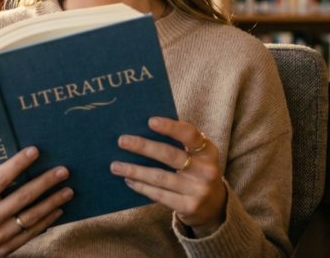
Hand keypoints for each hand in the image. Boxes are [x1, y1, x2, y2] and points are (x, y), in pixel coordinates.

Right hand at [0, 137, 72, 255]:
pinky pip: (31, 233)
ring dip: (52, 203)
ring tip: (68, 189)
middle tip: (63, 171)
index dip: (18, 164)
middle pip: (22, 198)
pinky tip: (59, 209)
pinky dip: (47, 221)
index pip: (0, 179)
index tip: (34, 151)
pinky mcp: (7, 247)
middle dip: (45, 183)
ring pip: (31, 217)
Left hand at [110, 117, 227, 236]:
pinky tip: (128, 180)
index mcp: (208, 151)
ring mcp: (198, 190)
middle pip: (170, 155)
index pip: (190, 135)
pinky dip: (141, 187)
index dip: (171, 127)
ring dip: (135, 170)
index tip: (150, 121)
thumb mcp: (197, 156)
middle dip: (143, 147)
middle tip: (122, 141)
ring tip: (116, 166)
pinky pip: (159, 195)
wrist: (214, 207)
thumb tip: (142, 128)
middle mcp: (206, 170)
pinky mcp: (188, 207)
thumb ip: (178, 143)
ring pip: (160, 177)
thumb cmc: (196, 171)